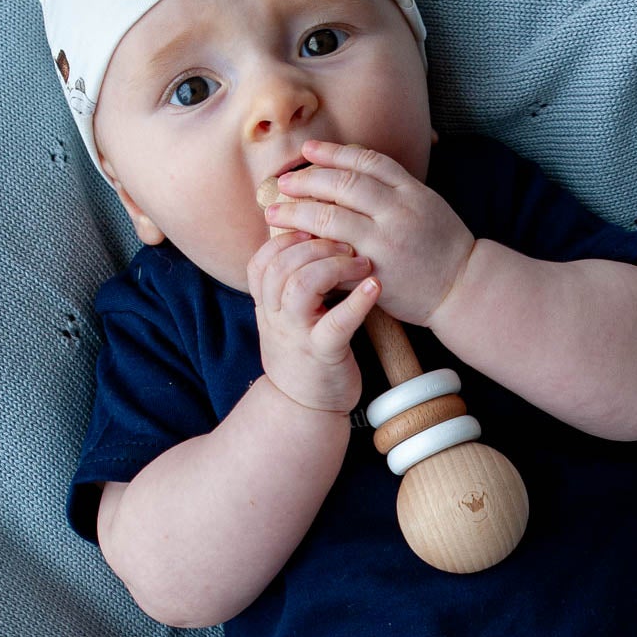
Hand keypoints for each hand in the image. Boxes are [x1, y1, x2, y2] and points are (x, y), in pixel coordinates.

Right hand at [246, 223, 376, 416]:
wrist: (305, 408)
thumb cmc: (304, 354)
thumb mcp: (287, 318)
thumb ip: (290, 284)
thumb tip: (307, 240)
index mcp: (267, 305)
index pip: (262, 259)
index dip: (286, 238)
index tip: (314, 229)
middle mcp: (276, 317)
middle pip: (281, 265)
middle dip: (315, 245)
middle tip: (348, 243)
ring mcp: (297, 335)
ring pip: (301, 285)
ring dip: (334, 265)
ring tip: (361, 264)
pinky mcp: (323, 353)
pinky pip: (336, 321)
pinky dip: (357, 301)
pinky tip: (374, 287)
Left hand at [260, 139, 475, 328]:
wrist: (462, 287)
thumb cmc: (442, 246)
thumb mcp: (426, 204)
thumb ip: (394, 188)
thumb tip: (352, 170)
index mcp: (411, 189)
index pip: (365, 160)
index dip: (332, 152)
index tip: (307, 150)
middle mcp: (398, 210)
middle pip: (343, 183)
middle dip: (307, 179)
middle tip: (281, 182)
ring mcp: (386, 241)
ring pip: (332, 216)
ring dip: (298, 211)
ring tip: (276, 212)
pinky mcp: (375, 271)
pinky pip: (335, 254)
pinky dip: (311, 247)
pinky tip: (294, 243)